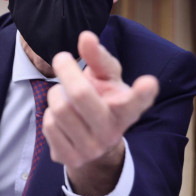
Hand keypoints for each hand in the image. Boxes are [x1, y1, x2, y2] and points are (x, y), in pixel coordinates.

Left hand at [42, 31, 158, 195]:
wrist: (94, 144)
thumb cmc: (103, 100)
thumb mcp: (106, 78)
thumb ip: (98, 57)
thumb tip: (85, 36)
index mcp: (127, 110)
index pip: (137, 101)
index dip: (142, 92)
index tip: (147, 82)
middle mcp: (112, 132)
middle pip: (80, 94)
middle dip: (66, 70)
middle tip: (62, 57)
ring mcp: (90, 149)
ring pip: (58, 109)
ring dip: (56, 94)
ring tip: (65, 95)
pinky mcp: (69, 158)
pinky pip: (48, 126)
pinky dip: (49, 114)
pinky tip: (60, 117)